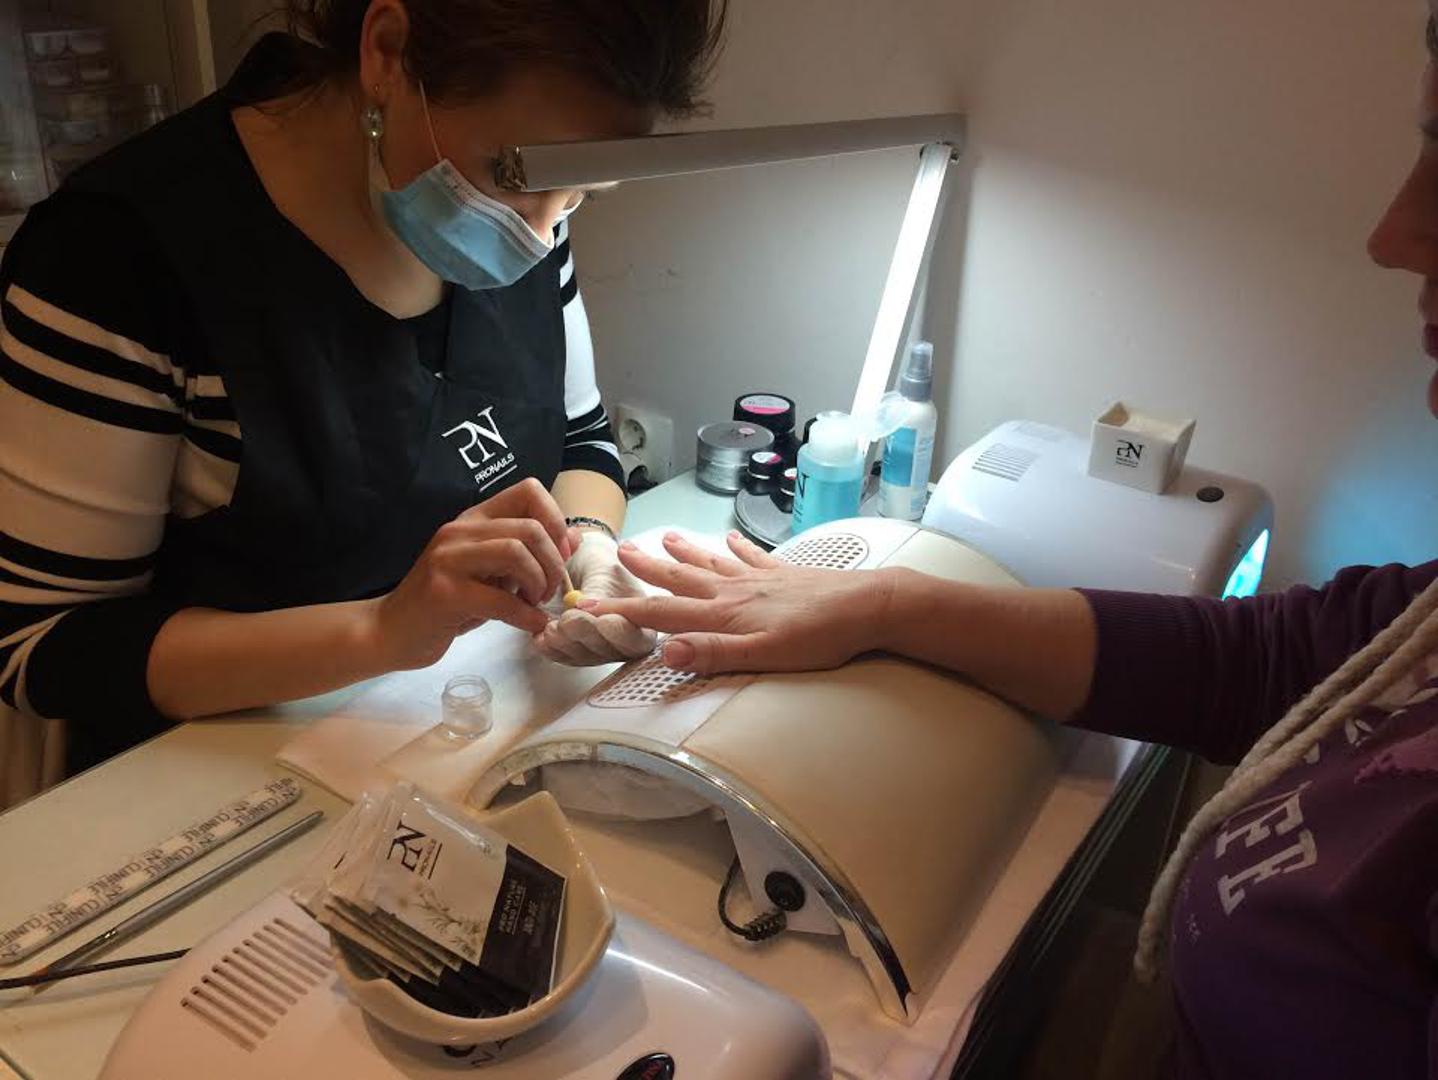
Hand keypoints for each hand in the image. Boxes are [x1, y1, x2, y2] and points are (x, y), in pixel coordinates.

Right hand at [370, 478, 578, 669]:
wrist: (390, 631)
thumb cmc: (445, 604)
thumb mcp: (490, 574)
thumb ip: (526, 555)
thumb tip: (573, 539)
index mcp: (473, 520)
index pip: (528, 490)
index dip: (555, 519)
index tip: (561, 554)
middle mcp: (460, 531)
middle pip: (529, 527)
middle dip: (552, 562)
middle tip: (548, 590)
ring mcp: (448, 559)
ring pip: (516, 552)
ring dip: (538, 583)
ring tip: (535, 603)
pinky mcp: (444, 593)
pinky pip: (500, 599)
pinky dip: (526, 615)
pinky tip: (532, 625)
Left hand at [534, 532, 656, 665]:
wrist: (582, 570)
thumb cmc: (602, 568)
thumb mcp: (605, 571)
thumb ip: (600, 591)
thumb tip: (588, 606)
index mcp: (643, 624)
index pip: (637, 637)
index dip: (620, 632)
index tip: (605, 620)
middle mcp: (623, 645)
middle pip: (609, 652)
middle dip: (586, 634)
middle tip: (570, 617)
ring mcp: (598, 653)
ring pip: (583, 656)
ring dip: (565, 641)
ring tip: (552, 625)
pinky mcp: (574, 655)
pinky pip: (561, 657)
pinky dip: (549, 647)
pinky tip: (542, 635)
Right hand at [579, 530, 894, 674]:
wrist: (868, 607)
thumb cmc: (819, 638)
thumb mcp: (765, 656)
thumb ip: (714, 653)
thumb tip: (666, 653)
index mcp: (724, 614)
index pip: (662, 613)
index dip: (623, 610)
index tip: (588, 605)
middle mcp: (734, 591)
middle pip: (680, 579)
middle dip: (646, 569)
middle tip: (617, 551)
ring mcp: (759, 580)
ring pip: (711, 562)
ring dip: (684, 552)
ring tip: (663, 537)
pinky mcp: (784, 575)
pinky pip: (752, 556)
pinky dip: (737, 546)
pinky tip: (730, 537)